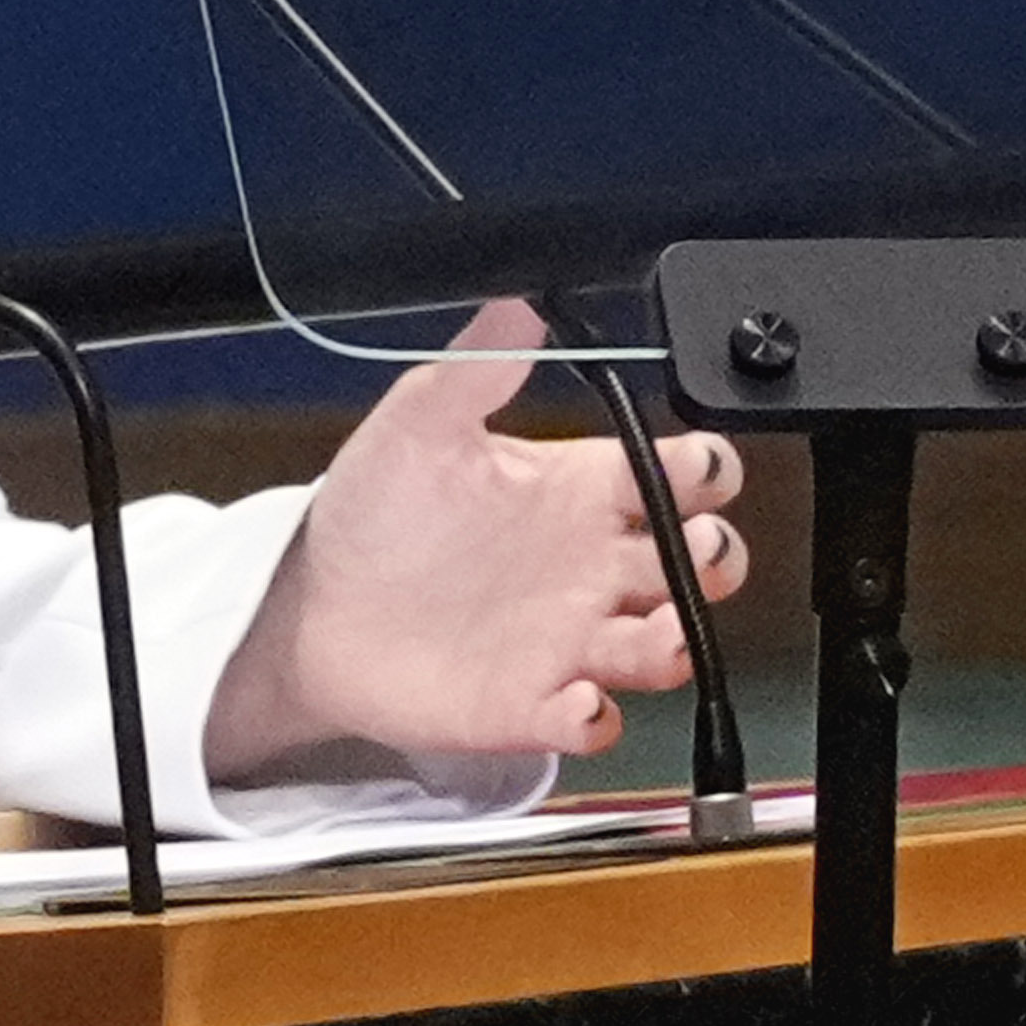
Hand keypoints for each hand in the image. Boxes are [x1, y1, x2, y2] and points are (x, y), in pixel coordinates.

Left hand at [199, 298, 745, 775]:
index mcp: (577, 489)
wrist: (309, 610)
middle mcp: (589, 565)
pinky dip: (599, 717)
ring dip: (676, 643)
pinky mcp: (534, 704)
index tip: (697, 469)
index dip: (706, 468)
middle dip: (716, 558)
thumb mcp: (417, 425)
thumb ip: (475, 367)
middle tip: (693, 551)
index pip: (679, 473)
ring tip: (655, 634)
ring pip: (666, 646)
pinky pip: (596, 721)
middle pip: (699, 562)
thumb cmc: (372, 517)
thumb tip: (519, 303)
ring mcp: (569, 639)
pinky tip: (575, 699)